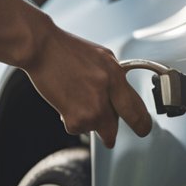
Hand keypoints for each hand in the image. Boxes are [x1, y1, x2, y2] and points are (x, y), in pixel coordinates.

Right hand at [20, 21, 151, 148]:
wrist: (43, 49)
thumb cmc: (69, 51)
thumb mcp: (103, 58)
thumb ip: (116, 78)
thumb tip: (124, 97)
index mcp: (116, 76)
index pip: (137, 109)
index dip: (142, 124)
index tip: (142, 130)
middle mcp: (106, 95)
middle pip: (115, 127)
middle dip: (111, 133)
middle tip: (109, 136)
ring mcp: (91, 109)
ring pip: (96, 129)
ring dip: (88, 121)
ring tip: (77, 101)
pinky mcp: (75, 119)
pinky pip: (79, 129)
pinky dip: (72, 121)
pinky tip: (67, 103)